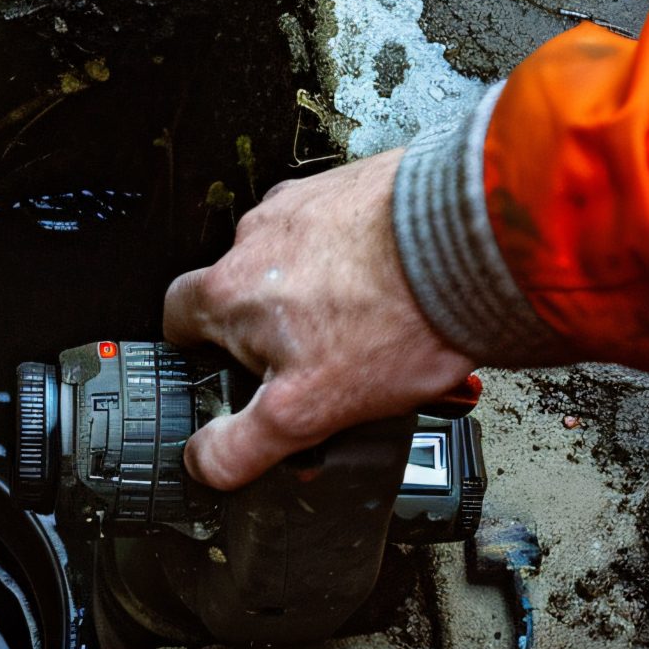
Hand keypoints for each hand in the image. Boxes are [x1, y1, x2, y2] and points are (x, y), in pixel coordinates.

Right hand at [164, 149, 477, 489]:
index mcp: (228, 291)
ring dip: (321, 290)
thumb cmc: (394, 316)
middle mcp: (258, 237)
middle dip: (272, 326)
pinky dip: (364, 258)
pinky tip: (398, 290)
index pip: (176, 318)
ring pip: (297, 258)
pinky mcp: (357, 185)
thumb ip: (242, 445)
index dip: (195, 350)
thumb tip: (203, 463)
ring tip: (372, 327)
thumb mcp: (305, 411)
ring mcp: (308, 203)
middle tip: (318, 361)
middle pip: (243, 289)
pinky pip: (347, 229)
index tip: (221, 368)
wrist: (471, 241)